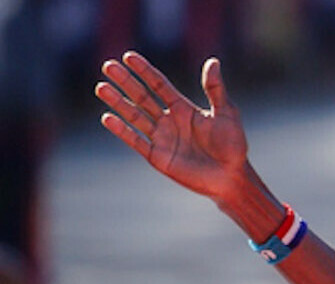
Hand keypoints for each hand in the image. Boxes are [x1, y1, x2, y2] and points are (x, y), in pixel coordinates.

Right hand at [96, 53, 247, 202]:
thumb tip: (213, 61)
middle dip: (126, 82)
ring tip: (101, 87)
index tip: (128, 57)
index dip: (145, 71)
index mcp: (183, 109)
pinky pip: (136, 141)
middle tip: (108, 66)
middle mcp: (169, 121)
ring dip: (118, 102)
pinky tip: (108, 117)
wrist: (231, 177)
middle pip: (142, 97)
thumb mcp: (226, 113)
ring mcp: (162, 138)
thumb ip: (216, 89)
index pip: (159, 85)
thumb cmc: (233, 145)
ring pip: (135, 116)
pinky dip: (122, 130)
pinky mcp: (158, 156)